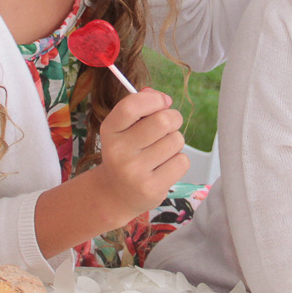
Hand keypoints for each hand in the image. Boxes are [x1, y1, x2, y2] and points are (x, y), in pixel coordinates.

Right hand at [96, 89, 187, 222]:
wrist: (117, 194)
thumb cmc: (126, 153)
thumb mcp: (123, 128)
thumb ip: (140, 106)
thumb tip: (163, 98)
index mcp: (109, 130)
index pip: (131, 106)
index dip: (154, 100)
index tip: (163, 102)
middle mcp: (118, 151)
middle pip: (163, 121)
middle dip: (173, 118)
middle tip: (169, 126)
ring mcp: (134, 172)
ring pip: (176, 140)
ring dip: (175, 142)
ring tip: (162, 150)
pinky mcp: (151, 188)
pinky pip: (182, 161)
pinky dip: (179, 160)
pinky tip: (165, 166)